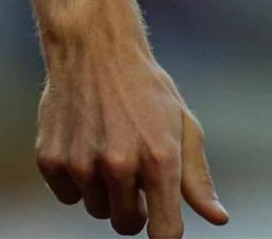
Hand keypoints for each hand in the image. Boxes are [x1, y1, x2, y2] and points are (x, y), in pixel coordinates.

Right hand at [36, 40, 228, 236]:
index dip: (165, 234)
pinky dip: (78, 179)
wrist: (97, 51)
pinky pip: (68, 195)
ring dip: (106, 190)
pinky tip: (86, 141)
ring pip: (97, 210)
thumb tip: (219, 218)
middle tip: (137, 166)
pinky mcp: (51, 162)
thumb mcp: (182, 126)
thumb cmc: (148, 91)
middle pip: (127, 225)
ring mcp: (83, 164)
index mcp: (160, 158)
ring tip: (113, 145)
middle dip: (135, 206)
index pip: (164, 232)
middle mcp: (121, 164)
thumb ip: (197, 178)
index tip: (164, 225)